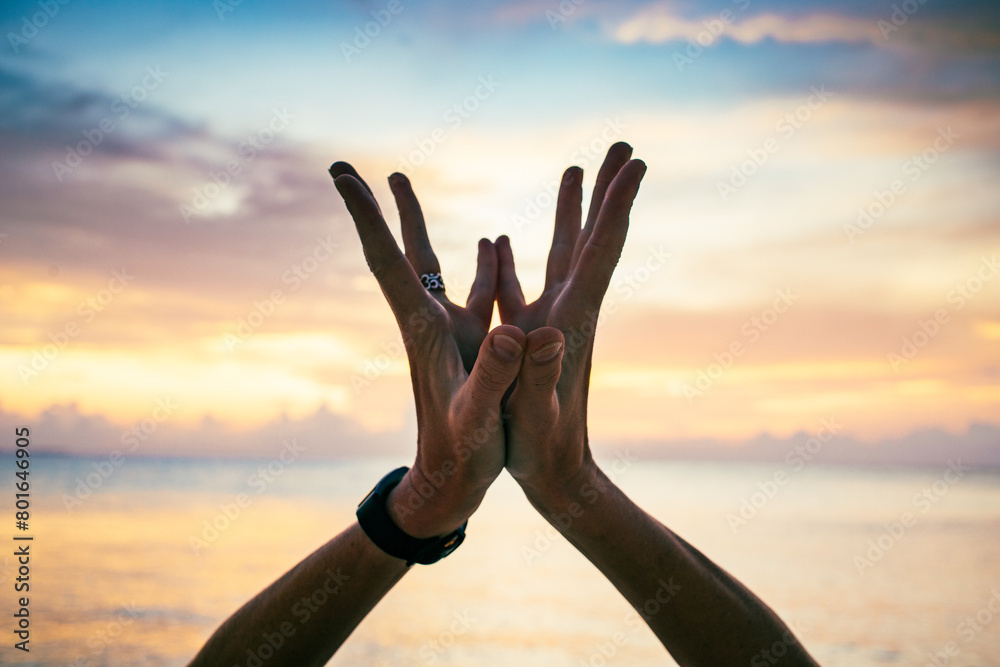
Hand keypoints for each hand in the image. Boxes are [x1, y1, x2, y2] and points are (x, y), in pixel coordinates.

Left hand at [330, 163, 524, 538]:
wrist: (447, 489)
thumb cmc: (461, 460)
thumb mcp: (480, 421)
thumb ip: (497, 377)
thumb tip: (513, 330)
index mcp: (425, 330)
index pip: (388, 262)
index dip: (367, 217)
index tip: (342, 175)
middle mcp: (428, 322)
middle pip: (398, 252)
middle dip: (375, 208)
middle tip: (342, 168)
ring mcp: (447, 333)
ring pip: (430, 264)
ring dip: (414, 223)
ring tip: (400, 181)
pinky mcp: (469, 347)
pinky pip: (472, 291)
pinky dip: (480, 261)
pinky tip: (492, 242)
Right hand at [494, 143, 645, 502]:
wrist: (555, 478)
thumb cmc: (542, 452)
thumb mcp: (534, 414)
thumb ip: (536, 375)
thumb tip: (546, 332)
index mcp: (573, 321)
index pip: (601, 252)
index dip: (619, 205)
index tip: (636, 162)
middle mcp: (571, 312)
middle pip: (594, 239)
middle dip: (608, 191)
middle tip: (623, 146)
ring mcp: (553, 321)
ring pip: (566, 253)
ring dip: (573, 212)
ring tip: (575, 170)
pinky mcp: (532, 337)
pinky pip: (527, 283)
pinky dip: (519, 256)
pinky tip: (500, 241)